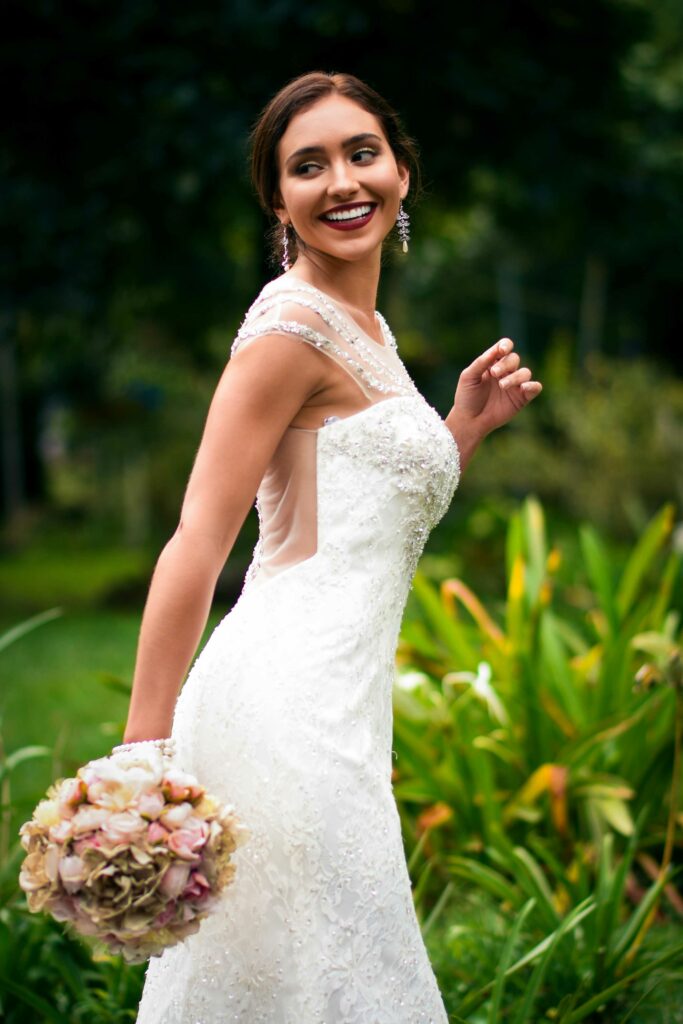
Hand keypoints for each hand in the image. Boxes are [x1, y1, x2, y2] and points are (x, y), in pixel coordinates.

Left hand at [446, 338, 541, 467]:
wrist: (469, 421)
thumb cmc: (467, 397)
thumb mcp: (469, 377)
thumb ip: (481, 362)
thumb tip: (496, 349)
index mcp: (493, 363)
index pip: (504, 347)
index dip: (505, 345)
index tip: (501, 350)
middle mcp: (506, 372)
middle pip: (514, 359)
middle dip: (505, 364)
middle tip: (494, 374)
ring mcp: (515, 385)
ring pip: (525, 372)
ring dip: (515, 377)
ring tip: (502, 385)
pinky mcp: (522, 398)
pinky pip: (535, 387)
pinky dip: (532, 386)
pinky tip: (523, 388)